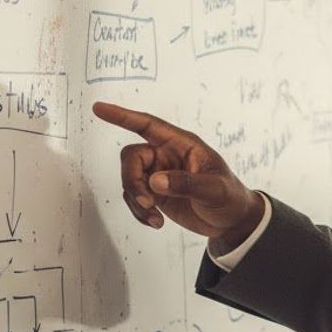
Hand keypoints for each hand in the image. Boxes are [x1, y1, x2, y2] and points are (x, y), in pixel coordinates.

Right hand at [91, 102, 264, 252]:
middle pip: (131, 158)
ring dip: (136, 201)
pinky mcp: (155, 193)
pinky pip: (134, 197)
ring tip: (155, 219)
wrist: (231, 221)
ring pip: (129, 180)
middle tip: (147, 203)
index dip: (123, 116)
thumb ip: (186, 184)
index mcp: (182, 144)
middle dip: (132, 181)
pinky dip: (139, 212)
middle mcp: (167, 155)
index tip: (99, 109)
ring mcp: (159, 174)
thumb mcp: (214, 190)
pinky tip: (155, 222)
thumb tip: (154, 181)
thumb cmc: (229, 197)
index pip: (148, 125)